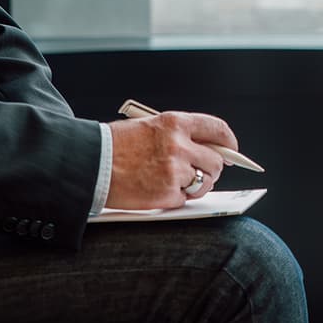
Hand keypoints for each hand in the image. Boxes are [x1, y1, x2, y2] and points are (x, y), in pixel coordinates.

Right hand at [105, 111, 240, 209]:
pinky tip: (161, 191)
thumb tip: (207, 147)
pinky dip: (177, 198)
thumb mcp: (150, 126)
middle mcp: (179, 145)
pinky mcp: (166, 195)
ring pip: (204, 182)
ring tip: (180, 183)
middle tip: (204, 172)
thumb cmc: (116, 145)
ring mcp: (174, 171)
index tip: (231, 150)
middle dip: (213, 168)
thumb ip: (179, 134)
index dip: (228, 142)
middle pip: (216, 160)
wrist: (90, 164)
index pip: (216, 129)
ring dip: (198, 185)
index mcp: (175, 123)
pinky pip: (185, 199)